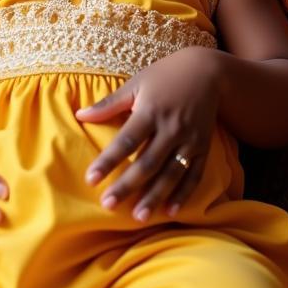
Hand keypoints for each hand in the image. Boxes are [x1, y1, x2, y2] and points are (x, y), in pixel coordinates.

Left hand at [76, 48, 219, 220]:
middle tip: (108, 205)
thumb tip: (80, 115)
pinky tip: (170, 210)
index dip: (108, 161)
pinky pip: (194, 175)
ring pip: (171, 173)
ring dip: (155, 196)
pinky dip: (183, 194)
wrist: (207, 71)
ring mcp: (189, 139)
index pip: (126, 141)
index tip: (91, 179)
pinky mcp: (203, 147)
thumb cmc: (164, 76)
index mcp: (151, 110)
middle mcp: (171, 127)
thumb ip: (109, 104)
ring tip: (139, 216)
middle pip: (147, 162)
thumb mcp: (136, 84)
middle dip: (128, 185)